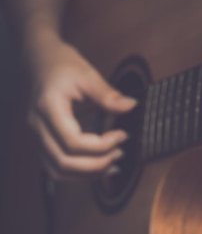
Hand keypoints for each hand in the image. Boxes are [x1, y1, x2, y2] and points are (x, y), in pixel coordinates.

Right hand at [24, 34, 135, 179]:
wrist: (39, 60)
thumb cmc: (62, 64)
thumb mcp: (87, 73)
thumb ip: (107, 94)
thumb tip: (131, 106)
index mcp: (49, 109)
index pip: (72, 142)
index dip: (101, 145)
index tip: (122, 135)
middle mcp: (38, 127)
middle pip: (63, 162)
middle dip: (96, 164)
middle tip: (120, 153)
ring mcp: (38, 136)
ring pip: (57, 170)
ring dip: (87, 173)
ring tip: (113, 164)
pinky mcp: (43, 141)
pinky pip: (56, 166)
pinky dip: (77, 173)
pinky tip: (99, 166)